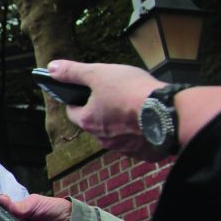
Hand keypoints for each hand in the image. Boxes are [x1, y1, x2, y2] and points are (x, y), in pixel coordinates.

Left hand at [48, 59, 166, 160]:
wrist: (169, 112)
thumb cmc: (131, 91)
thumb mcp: (99, 74)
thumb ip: (73, 72)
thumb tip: (52, 68)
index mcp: (88, 121)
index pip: (72, 111)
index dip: (77, 100)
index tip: (85, 92)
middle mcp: (102, 139)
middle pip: (94, 123)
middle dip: (100, 111)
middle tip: (113, 95)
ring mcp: (123, 148)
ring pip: (115, 134)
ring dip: (120, 123)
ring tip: (132, 106)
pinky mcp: (143, 153)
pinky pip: (137, 142)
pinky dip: (139, 132)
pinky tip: (147, 120)